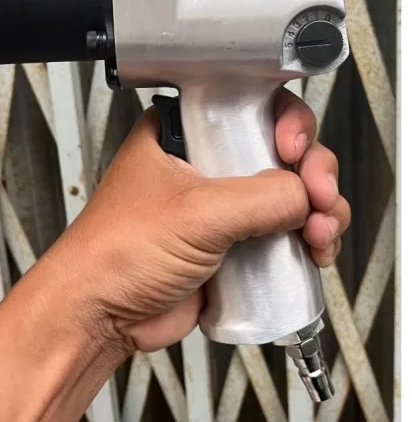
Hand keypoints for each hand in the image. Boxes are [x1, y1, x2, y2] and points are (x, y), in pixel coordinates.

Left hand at [59, 88, 350, 353]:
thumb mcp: (194, 211)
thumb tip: (304, 195)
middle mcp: (202, 164)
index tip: (295, 149)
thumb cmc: (115, 252)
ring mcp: (218, 205)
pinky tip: (314, 250)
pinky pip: (280, 233)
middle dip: (311, 172)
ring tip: (319, 232)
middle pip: (276, 151)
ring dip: (317, 210)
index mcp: (180, 134)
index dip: (283, 122)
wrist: (101, 315)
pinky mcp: (230, 244)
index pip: (248, 107)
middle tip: (319, 194)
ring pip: (286, 193)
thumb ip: (260, 197)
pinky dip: (306, 239)